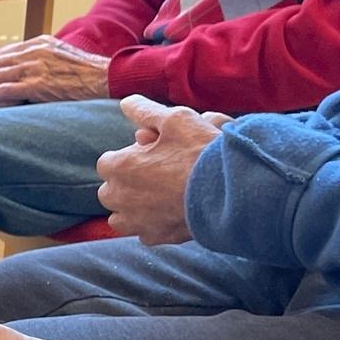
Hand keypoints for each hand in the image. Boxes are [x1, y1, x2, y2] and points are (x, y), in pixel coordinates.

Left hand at [0, 35, 110, 107]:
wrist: (108, 78)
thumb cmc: (89, 74)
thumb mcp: (63, 58)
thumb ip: (44, 61)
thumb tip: (27, 74)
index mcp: (40, 43)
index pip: (4, 52)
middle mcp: (34, 52)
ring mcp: (35, 67)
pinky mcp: (36, 84)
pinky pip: (2, 90)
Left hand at [94, 95, 227, 244]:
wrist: (230, 191)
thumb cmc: (201, 152)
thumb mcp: (176, 119)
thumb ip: (146, 111)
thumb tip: (126, 102)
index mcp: (118, 167)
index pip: (109, 161)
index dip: (131, 156)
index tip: (153, 154)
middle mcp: (118, 197)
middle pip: (112, 188)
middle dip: (129, 181)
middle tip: (159, 173)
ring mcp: (134, 221)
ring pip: (122, 214)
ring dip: (134, 206)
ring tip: (161, 195)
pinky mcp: (154, 237)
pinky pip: (144, 231)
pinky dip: (153, 224)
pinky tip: (172, 213)